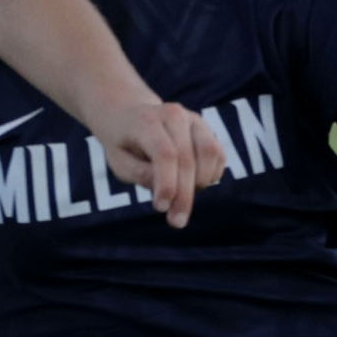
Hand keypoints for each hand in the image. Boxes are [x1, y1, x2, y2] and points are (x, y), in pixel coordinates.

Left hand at [94, 98, 230, 228]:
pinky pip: (218, 155)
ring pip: (210, 153)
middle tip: (177, 221)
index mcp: (147, 121)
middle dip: (184, 195)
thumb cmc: (124, 144)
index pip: (164, 153)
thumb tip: (166, 189)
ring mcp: (193, 119)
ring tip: (181, 196)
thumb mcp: (119, 162)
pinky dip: (210, 175)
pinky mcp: (206, 128)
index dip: (167, 183)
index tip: (161, 208)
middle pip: (187, 158)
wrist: (132, 116)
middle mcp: (174, 115)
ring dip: (200, 183)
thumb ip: (139, 174)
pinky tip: (193, 183)